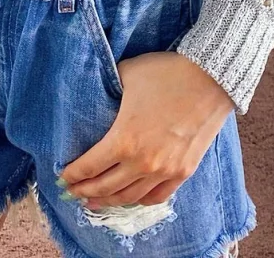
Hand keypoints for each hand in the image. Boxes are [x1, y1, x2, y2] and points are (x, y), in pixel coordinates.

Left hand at [59, 51, 235, 209]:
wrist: (210, 78)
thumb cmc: (167, 73)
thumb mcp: (128, 73)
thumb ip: (110, 87)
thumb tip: (99, 90)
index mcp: (123, 139)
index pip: (89, 167)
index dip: (73, 174)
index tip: (63, 175)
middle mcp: (142, 162)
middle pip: (105, 187)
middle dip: (85, 191)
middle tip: (74, 191)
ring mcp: (164, 170)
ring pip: (129, 197)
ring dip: (109, 201)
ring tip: (96, 201)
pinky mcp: (183, 172)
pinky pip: (156, 197)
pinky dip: (139, 200)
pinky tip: (130, 198)